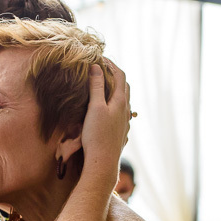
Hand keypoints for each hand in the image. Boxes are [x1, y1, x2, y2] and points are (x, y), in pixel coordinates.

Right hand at [80, 61, 130, 176]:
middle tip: (102, 69)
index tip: (100, 58)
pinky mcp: (121, 132)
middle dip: (115, 75)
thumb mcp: (94, 107)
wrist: (103, 162)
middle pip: (124, 87)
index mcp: (120, 101)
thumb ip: (95, 87)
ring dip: (115, 90)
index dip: (111, 64)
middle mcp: (126, 110)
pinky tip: (107, 109)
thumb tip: (96, 67)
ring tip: (103, 86)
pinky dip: (114, 103)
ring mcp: (125, 122)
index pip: (120, 75)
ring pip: (123, 101)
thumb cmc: (97, 135)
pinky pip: (120, 112)